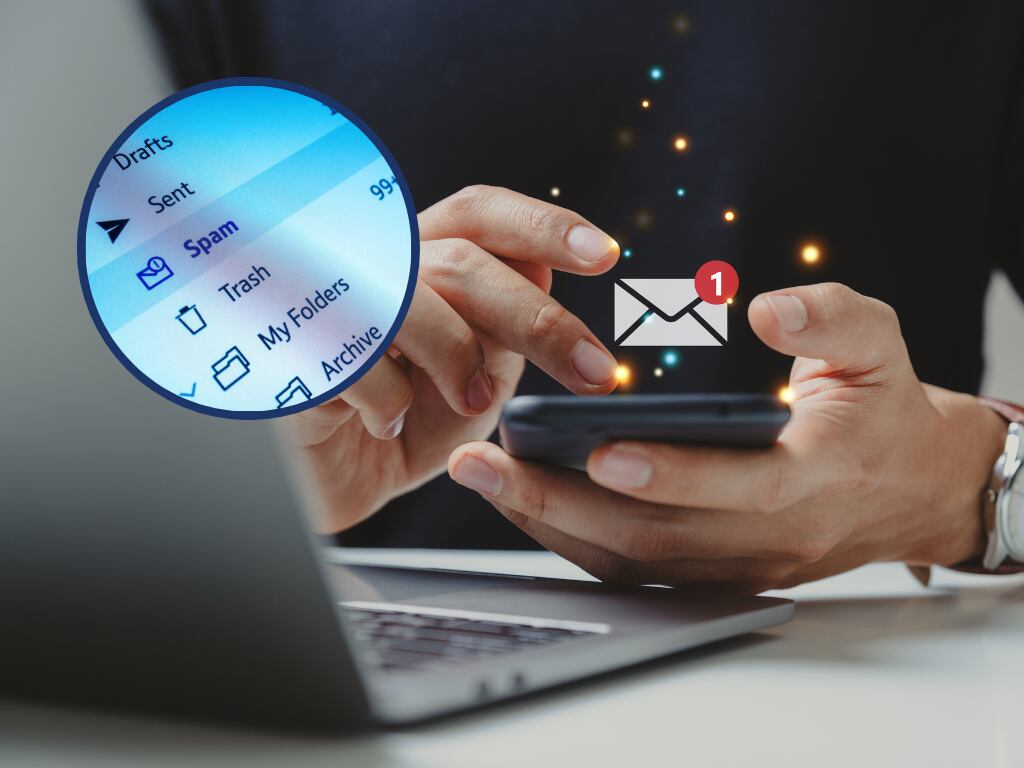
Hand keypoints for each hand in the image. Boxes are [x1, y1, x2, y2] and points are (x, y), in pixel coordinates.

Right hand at [280, 185, 619, 532]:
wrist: (332, 480)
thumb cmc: (406, 418)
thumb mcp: (472, 371)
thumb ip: (503, 323)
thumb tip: (543, 266)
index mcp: (419, 256)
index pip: (480, 213)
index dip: (543, 225)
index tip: (605, 255)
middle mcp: (372, 265)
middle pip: (464, 262)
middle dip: (540, 321)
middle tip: (594, 372)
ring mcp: (325, 304)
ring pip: (413, 301)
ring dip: (460, 359)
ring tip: (472, 401)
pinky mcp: (293, 356)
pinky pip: (358, 366)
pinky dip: (390, 406)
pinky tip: (387, 426)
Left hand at [449, 283, 1006, 591]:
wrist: (911, 489)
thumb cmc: (884, 408)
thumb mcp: (878, 345)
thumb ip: (829, 320)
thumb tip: (768, 309)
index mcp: (816, 479)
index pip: (740, 488)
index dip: (672, 473)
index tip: (599, 449)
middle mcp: (771, 539)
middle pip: (657, 537)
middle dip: (561, 503)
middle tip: (483, 464)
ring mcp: (737, 566)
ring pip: (633, 562)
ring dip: (550, 523)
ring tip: (483, 477)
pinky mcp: (713, 573)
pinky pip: (633, 569)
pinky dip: (572, 540)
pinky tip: (522, 501)